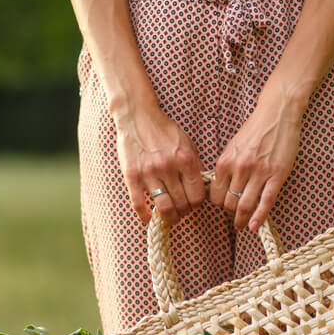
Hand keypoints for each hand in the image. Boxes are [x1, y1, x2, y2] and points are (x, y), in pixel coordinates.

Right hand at [114, 102, 207, 225]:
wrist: (138, 117)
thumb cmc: (164, 130)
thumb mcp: (186, 143)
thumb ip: (194, 165)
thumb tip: (201, 188)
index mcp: (185, 159)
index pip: (197, 195)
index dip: (196, 205)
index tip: (193, 205)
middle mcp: (168, 167)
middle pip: (182, 204)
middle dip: (184, 212)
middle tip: (181, 212)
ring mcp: (149, 173)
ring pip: (164, 207)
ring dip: (169, 217)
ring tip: (169, 217)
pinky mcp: (132, 176)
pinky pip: (138, 203)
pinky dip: (144, 215)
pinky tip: (148, 218)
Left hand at [209, 80, 306, 231]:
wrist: (277, 114)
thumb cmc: (254, 130)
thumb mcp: (232, 147)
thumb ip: (225, 168)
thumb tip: (218, 189)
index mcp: (225, 161)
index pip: (215, 194)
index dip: (218, 205)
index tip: (222, 207)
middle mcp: (240, 168)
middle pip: (228, 203)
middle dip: (229, 214)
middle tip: (233, 217)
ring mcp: (259, 173)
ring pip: (244, 205)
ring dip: (241, 220)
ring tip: (241, 225)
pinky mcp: (277, 175)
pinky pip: (265, 202)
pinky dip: (258, 217)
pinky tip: (253, 227)